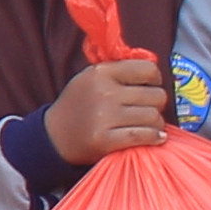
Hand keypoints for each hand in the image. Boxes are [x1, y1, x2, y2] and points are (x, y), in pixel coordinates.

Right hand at [44, 53, 174, 166]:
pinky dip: (154, 137)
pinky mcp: (105, 140)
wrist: (54, 136)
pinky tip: (155, 138)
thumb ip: (120, 71)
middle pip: (156, 95)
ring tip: (146, 125)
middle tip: (146, 109)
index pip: (148, 70)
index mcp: (101, 72)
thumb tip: (155, 68)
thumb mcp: (91, 77)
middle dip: (156, 104)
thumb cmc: (79, 105)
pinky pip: (144, 136)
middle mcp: (103, 92)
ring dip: (155, 123)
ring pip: (153, 117)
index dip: (155, 79)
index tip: (150, 87)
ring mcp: (104, 117)